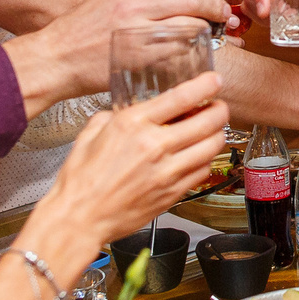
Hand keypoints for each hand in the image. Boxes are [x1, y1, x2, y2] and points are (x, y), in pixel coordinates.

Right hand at [36, 72, 232, 255]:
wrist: (79, 219)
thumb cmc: (80, 181)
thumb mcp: (89, 134)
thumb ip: (112, 117)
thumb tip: (126, 111)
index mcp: (132, 124)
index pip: (181, 97)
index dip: (205, 85)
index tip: (214, 80)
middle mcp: (154, 146)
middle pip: (207, 122)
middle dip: (220, 110)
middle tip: (219, 107)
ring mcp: (166, 171)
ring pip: (211, 147)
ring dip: (218, 135)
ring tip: (213, 130)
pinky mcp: (172, 193)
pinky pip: (202, 171)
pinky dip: (206, 160)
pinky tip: (198, 156)